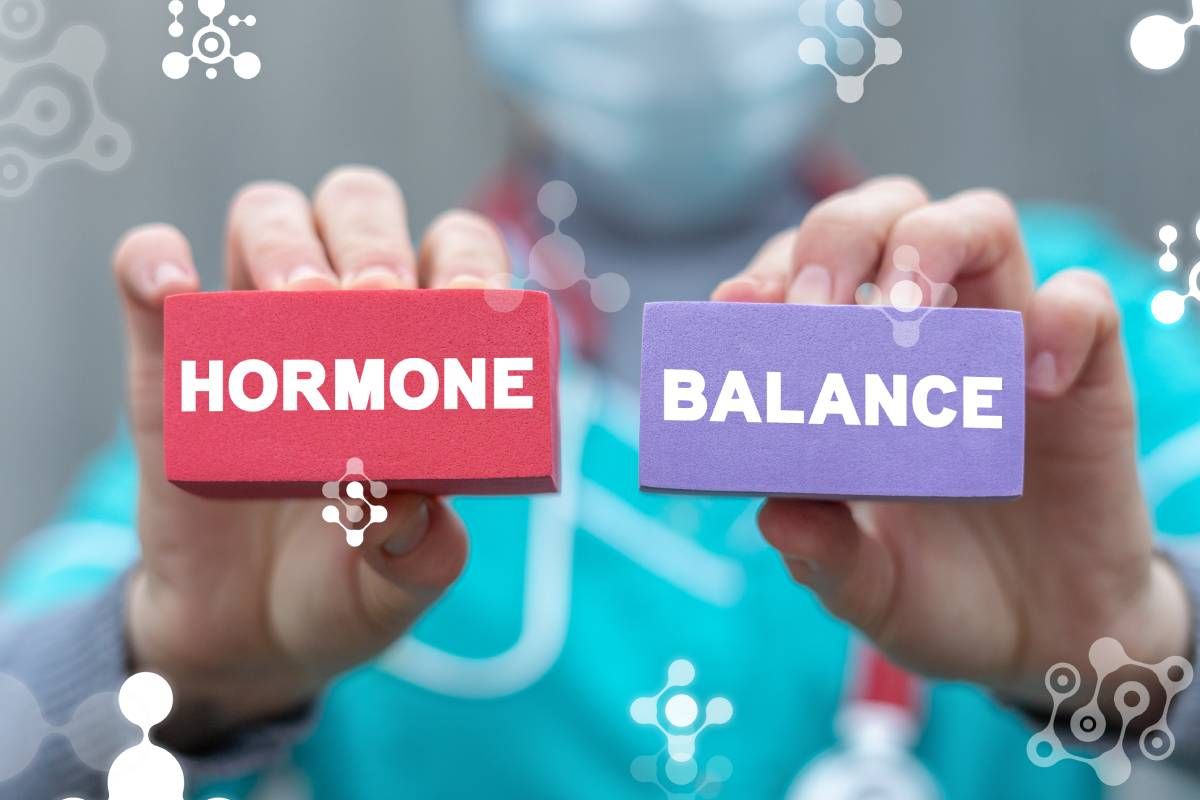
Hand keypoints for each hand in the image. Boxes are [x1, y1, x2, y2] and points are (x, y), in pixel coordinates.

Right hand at [113, 167, 508, 746]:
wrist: (246, 635)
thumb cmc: (344, 588)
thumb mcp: (394, 586)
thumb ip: (417, 555)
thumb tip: (412, 509)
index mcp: (422, 352)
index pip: (457, 257)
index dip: (471, 259)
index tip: (473, 301)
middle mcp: (342, 319)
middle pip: (361, 212)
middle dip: (374, 238)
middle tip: (375, 301)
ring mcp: (253, 329)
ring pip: (268, 216)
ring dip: (283, 242)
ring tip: (294, 303)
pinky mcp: (168, 359)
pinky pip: (148, 273)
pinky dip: (153, 261)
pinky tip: (172, 289)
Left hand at [715, 177, 1191, 703]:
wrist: (1043, 637)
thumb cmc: (936, 589)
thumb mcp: (869, 587)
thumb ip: (824, 554)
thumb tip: (776, 518)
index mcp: (850, 363)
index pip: (802, 272)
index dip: (768, 272)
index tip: (738, 307)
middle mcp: (924, 331)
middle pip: (882, 215)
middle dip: (837, 241)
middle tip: (815, 312)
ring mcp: (1005, 340)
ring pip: (979, 222)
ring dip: (931, 245)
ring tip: (904, 317)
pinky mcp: (1084, 371)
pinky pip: (1085, 303)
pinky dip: (1059, 320)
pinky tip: (1029, 385)